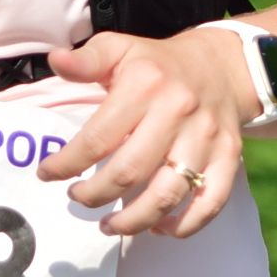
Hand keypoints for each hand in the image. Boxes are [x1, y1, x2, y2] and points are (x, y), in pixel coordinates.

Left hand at [39, 28, 254, 238]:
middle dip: (95, 195)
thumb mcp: (120, 48)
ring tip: (109, 225)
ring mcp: (206, 138)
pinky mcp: (229, 157)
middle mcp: (177, 112)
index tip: (48, 174)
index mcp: (145, 85)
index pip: (98, 138)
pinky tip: (158, 228)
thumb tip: (56, 61)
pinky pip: (209, 203)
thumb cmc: (158, 64)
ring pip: (167, 195)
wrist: (221, 65)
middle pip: (130, 172)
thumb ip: (86, 60)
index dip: (67, 163)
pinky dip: (184, 225)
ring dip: (133, 221)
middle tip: (78, 198)